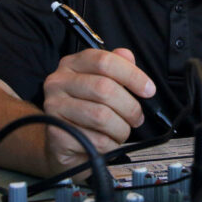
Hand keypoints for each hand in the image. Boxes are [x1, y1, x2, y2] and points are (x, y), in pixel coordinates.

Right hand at [42, 48, 155, 174]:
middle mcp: (58, 82)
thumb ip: (118, 67)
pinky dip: (110, 144)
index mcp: (72, 64)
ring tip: (122, 131)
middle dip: (130, 107)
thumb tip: (128, 56)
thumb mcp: (105, 84)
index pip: (104, 61)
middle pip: (104, 89)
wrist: (63, 142)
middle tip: (137, 118)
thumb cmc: (89, 109)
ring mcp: (53, 108)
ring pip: (101, 116)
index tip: (149, 90)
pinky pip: (94, 140)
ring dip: (121, 128)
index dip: (132, 75)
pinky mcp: (54, 134)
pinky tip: (108, 143)